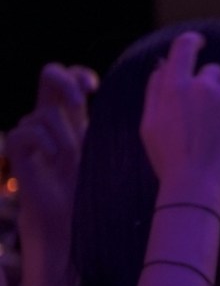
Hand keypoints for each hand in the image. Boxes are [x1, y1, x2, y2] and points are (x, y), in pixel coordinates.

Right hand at [5, 63, 98, 240]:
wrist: (69, 211)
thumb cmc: (92, 181)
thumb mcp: (104, 147)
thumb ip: (109, 123)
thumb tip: (136, 97)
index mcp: (72, 113)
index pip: (70, 76)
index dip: (79, 74)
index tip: (94, 88)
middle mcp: (51, 116)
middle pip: (49, 73)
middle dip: (64, 81)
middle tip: (80, 101)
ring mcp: (33, 130)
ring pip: (46, 113)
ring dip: (64, 135)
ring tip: (70, 159)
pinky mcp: (18, 148)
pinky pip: (26, 131)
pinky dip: (43, 141)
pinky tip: (53, 156)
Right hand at [139, 33, 219, 210]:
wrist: (195, 186)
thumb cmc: (169, 159)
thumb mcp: (149, 124)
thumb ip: (154, 91)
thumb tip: (161, 64)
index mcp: (173, 87)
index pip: (184, 47)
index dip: (194, 41)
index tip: (201, 42)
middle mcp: (201, 86)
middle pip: (214, 69)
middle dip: (214, 82)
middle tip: (212, 109)